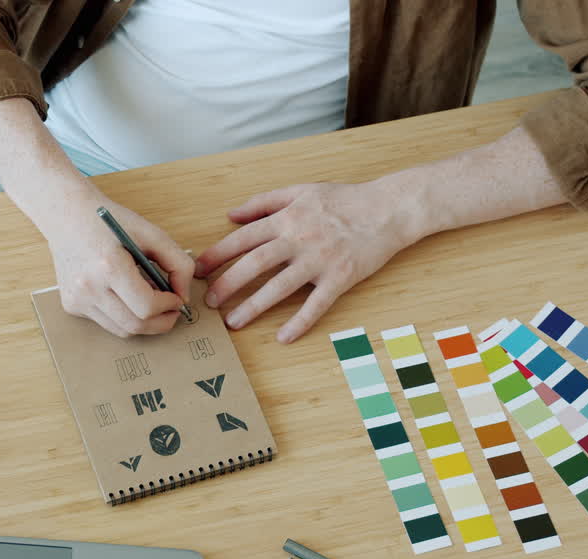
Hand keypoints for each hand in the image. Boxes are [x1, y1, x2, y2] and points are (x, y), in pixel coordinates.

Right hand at [33, 181, 193, 337]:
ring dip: (142, 321)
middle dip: (160, 323)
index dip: (168, 307)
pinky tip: (123, 294)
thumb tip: (183, 297)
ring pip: (121, 330)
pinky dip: (121, 314)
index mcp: (109, 266)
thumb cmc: (109, 221)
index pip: (146, 307)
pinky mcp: (71, 305)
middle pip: (135, 325)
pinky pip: (105, 322)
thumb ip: (178, 263)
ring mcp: (77, 299)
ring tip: (150, 302)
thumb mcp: (151, 233)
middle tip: (172, 311)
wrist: (66, 215)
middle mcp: (88, 287)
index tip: (177, 299)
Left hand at [194, 180, 422, 342]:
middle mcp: (299, 239)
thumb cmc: (344, 200)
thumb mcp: (300, 191)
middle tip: (209, 302)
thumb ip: (264, 202)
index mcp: (287, 218)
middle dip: (228, 284)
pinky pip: (317, 304)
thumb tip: (231, 214)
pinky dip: (300, 321)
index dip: (218, 255)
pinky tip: (283, 337)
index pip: (243, 239)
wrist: (389, 208)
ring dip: (254, 306)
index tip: (198, 270)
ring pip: (280, 286)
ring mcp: (320, 260)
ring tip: (234, 322)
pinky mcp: (341, 277)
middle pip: (255, 264)